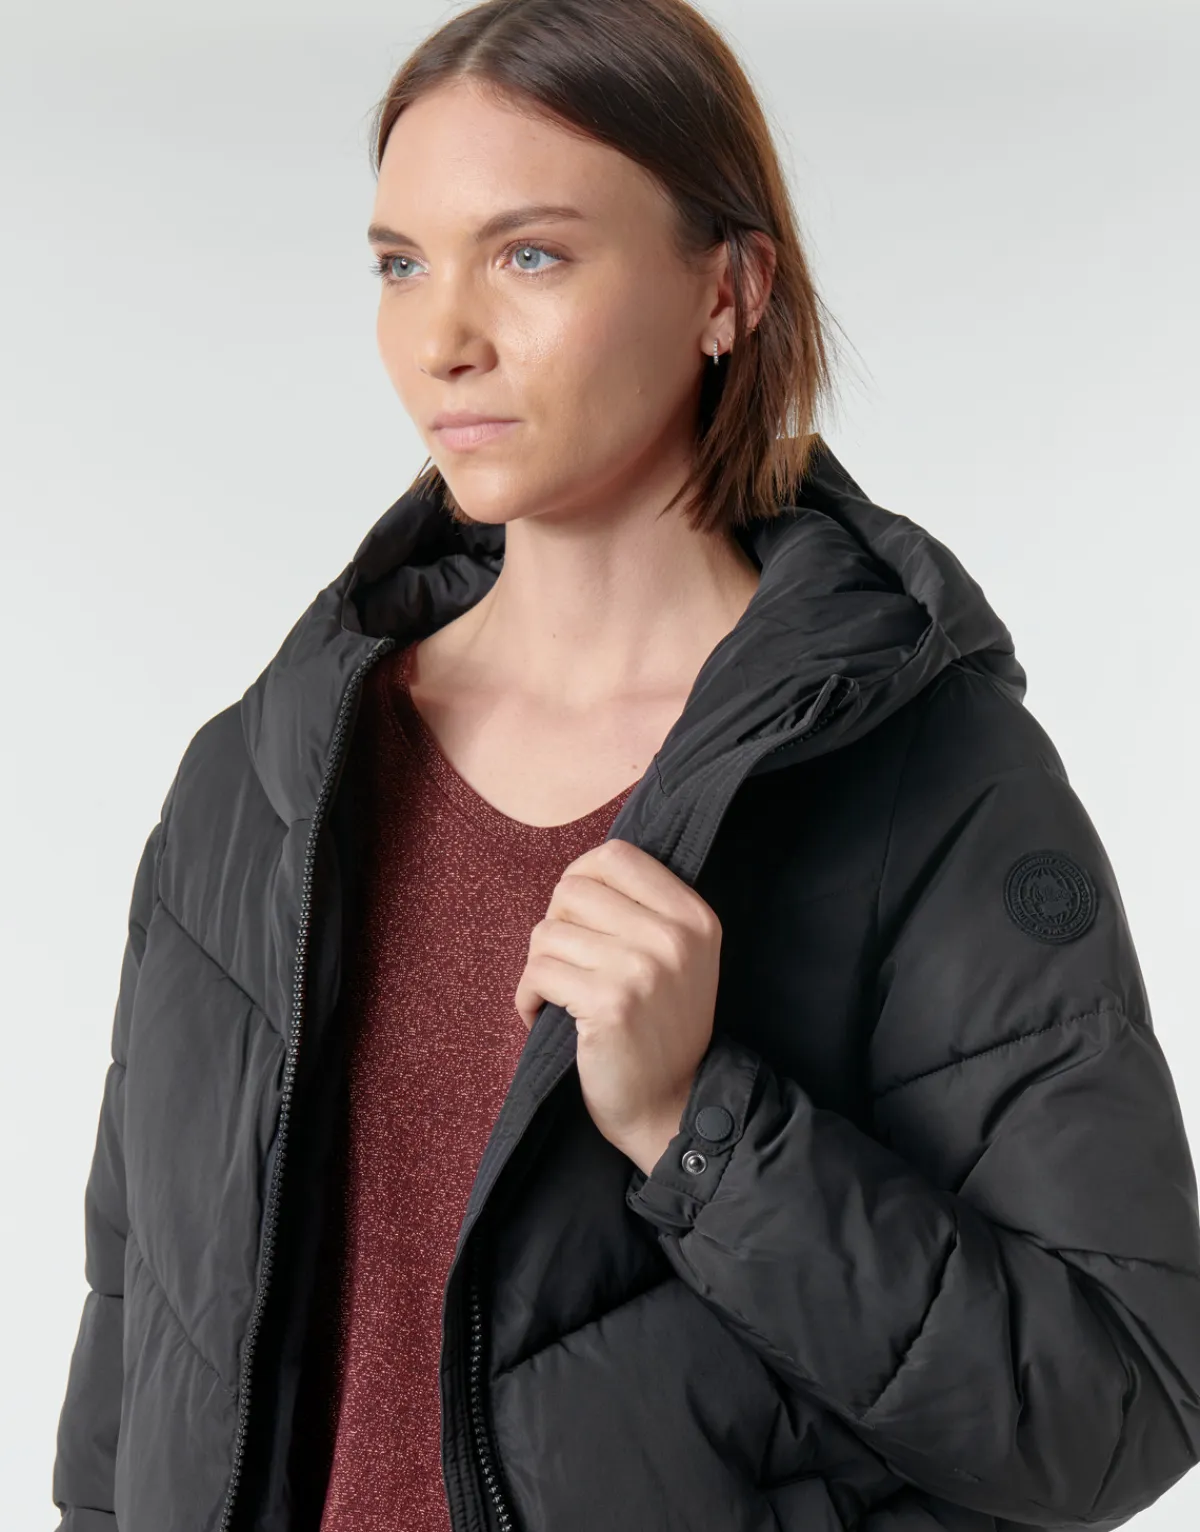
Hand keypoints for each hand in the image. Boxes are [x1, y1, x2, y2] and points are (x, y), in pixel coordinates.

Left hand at [514, 838, 720, 1173]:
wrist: (673, 1104)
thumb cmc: (662, 1027)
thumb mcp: (677, 957)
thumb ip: (642, 910)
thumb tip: (575, 875)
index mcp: (692, 916)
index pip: (617, 856)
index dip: (581, 876)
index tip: (574, 914)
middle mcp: (672, 936)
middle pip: (573, 890)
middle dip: (555, 925)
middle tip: (565, 962)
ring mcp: (642, 968)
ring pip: (548, 932)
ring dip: (540, 966)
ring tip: (557, 995)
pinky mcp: (610, 1004)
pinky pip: (538, 973)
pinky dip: (528, 997)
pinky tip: (543, 1016)